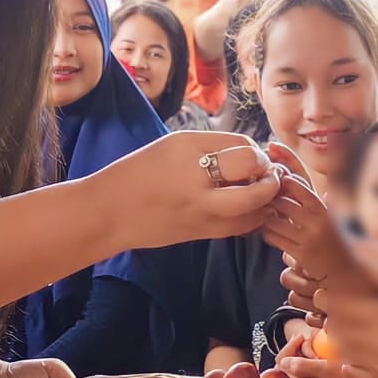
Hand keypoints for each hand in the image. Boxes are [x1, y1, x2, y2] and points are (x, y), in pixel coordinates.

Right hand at [92, 131, 281, 249]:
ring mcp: (200, 208)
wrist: (109, 211)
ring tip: (261, 194)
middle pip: (253, 171)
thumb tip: (250, 151)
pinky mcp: (202, 233)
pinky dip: (253, 218)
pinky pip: (241, 226)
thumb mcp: (173, 145)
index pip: (243, 145)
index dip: (256, 151)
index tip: (254, 157)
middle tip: (267, 175)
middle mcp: (197, 176)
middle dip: (268, 174)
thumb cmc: (139, 173)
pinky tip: (248, 211)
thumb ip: (211, 146)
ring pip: (254, 206)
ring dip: (266, 199)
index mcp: (188, 147)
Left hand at [262, 169, 342, 269]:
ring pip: (275, 222)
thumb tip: (312, 183)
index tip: (281, 182)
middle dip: (272, 201)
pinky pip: (276, 239)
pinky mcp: (301, 254)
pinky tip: (268, 233)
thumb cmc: (334, 239)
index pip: (302, 189)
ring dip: (267, 219)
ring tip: (266, 218)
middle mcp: (317, 223)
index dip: (288, 183)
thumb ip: (320, 201)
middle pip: (283, 203)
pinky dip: (268, 234)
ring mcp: (308, 239)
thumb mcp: (331, 217)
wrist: (345, 268)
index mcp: (324, 210)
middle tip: (266, 201)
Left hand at [314, 239, 377, 377]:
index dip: (329, 300)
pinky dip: (350, 363)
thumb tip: (361, 249)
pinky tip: (355, 355)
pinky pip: (355, 373)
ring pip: (344, 351)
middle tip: (331, 311)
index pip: (342, 307)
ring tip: (343, 329)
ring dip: (340, 340)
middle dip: (332, 319)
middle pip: (339, 330)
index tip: (324, 295)